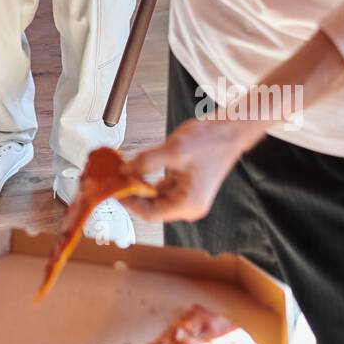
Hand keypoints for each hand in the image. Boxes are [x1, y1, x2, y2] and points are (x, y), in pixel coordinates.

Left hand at [119, 117, 248, 223]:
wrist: (229, 130)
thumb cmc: (211, 140)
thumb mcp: (174, 150)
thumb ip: (146, 162)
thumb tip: (125, 171)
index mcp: (188, 205)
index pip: (150, 213)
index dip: (129, 202)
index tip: (114, 190)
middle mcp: (188, 205)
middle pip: (151, 206)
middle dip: (132, 192)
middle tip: (114, 179)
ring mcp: (187, 196)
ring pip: (154, 196)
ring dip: (138, 184)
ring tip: (123, 172)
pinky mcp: (185, 185)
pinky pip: (161, 186)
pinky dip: (148, 178)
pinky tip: (137, 167)